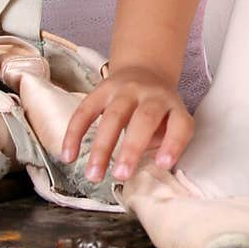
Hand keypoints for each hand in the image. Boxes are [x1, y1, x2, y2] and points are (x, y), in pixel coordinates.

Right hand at [60, 65, 193, 183]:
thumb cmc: (158, 111)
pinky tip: (68, 156)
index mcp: (173, 106)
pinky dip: (74, 134)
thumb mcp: (170, 123)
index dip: (173, 144)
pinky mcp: (102, 90)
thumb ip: (164, 144)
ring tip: (94, 175)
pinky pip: (86, 111)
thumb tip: (153, 170)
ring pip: (113, 116)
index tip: (163, 164)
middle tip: (120, 175)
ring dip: (101, 147)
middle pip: (144, 119)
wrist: (144, 71)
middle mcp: (151, 95)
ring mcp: (125, 90)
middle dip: (131, 149)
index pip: (179, 124)